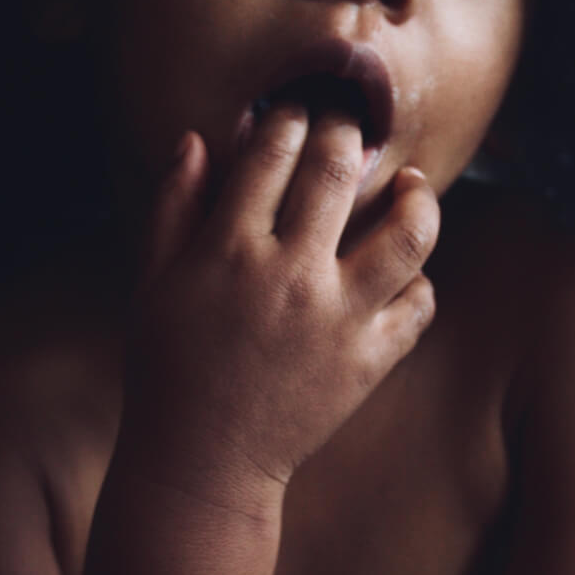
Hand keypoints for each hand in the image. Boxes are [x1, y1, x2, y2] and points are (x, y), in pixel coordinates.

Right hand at [121, 105, 438, 504]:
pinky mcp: (368, 362)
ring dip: (416, 196)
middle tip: (348, 127)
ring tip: (411, 185)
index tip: (296, 112)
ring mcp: (337, 319)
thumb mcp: (153, 283)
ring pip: (409, 231)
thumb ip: (174, 207)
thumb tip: (199, 139)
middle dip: (346, 131)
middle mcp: (288, 275)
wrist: (203, 462)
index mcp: (228, 249)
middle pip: (338, 168)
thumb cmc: (169, 368)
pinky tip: (404, 271)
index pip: (272, 150)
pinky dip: (420, 282)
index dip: (289, 116)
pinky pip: (420, 304)